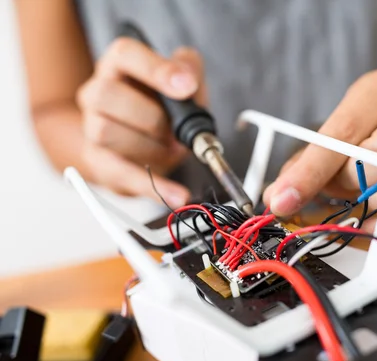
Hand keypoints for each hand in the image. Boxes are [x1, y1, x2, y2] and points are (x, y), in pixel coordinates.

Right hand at [76, 38, 207, 206]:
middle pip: (107, 95)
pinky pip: (120, 174)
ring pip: (106, 132)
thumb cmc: (164, 108)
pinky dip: (153, 187)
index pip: (125, 54)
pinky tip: (178, 195)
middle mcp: (97, 92)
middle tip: (178, 132)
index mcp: (119, 65)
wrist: (144, 145)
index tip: (187, 86)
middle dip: (152, 117)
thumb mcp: (184, 84)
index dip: (155, 69)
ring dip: (151, 147)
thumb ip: (190, 70)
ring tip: (173, 150)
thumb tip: (187, 77)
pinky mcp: (99, 162)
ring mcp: (92, 127)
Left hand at [263, 67, 376, 233]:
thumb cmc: (370, 136)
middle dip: (351, 182)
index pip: (344, 130)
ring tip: (364, 195)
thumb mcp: (336, 137)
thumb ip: (304, 164)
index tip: (283, 199)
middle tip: (342, 187)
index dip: (310, 170)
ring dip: (373, 203)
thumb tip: (277, 198)